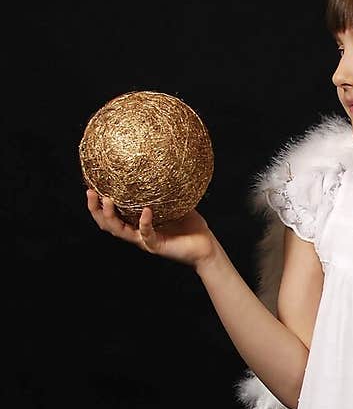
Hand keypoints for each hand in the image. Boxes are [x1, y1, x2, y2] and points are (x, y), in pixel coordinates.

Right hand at [86, 187, 216, 266]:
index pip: (111, 214)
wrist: (206, 246)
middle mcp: (136, 233)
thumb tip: (160, 161)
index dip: (97, 203)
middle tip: (90, 192)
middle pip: (107, 224)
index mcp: (136, 223)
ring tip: (107, 200)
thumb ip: (164, 187)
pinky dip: (144, 222)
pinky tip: (146, 210)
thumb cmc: (190, 225)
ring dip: (110, 217)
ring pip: (120, 232)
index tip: (90, 185)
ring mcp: (145, 241)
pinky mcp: (156, 246)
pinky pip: (146, 234)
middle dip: (95, 209)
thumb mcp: (174, 201)